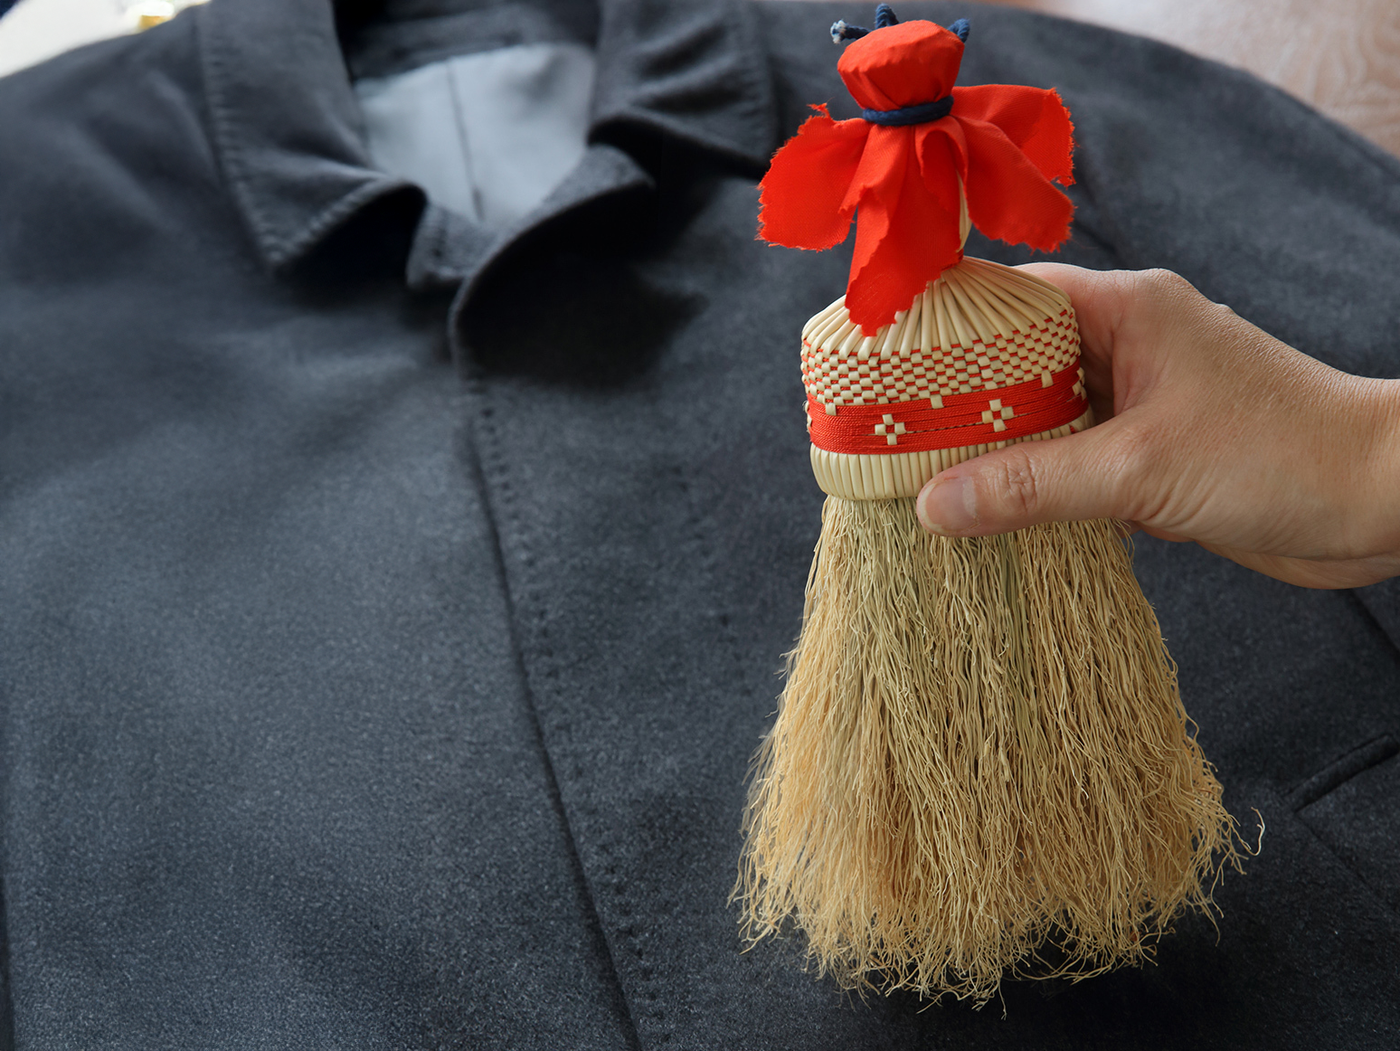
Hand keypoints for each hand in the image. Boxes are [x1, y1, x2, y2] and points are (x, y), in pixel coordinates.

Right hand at [914, 265, 1399, 588]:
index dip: (940, 326)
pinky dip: (1030, 481)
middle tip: (884, 433)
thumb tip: (931, 506)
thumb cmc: (1279, 456)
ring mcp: (1139, 397)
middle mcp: (1127, 343)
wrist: (1380, 502)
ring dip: (991, 446)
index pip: (1008, 300)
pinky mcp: (1150, 450)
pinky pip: (1069, 456)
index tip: (877, 361)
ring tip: (919, 476)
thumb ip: (1030, 486)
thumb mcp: (1139, 469)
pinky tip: (988, 509)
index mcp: (1125, 310)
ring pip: (1039, 413)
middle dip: (954, 398)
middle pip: (1013, 359)